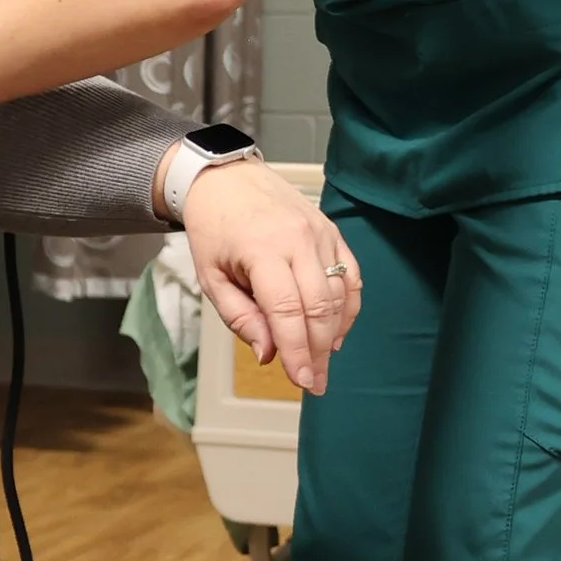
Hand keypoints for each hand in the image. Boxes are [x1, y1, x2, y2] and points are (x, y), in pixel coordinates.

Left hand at [175, 162, 360, 396]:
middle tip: (315, 382)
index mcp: (263, 250)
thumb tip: (268, 353)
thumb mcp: (210, 276)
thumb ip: (239, 316)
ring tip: (322, 362)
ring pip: (338, 295)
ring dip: (333, 334)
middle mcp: (299, 240)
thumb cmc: (214, 228)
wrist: (227, 178)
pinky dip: (348, 307)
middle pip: (319, 308)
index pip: (288, 312)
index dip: (297, 352)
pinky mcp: (332, 232)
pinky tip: (336, 331)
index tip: (302, 381)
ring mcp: (321, 234)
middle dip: (317, 352)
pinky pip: (350, 276)